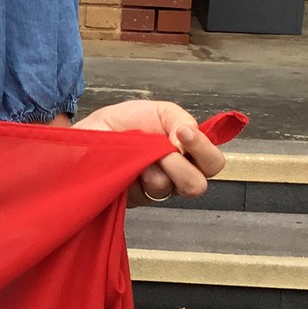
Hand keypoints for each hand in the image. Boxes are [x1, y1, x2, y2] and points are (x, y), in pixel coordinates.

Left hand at [72, 99, 225, 204]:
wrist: (94, 129)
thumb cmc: (127, 121)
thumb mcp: (159, 110)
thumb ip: (181, 119)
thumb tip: (188, 137)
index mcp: (189, 154)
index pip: (213, 163)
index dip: (204, 149)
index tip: (182, 132)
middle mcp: (177, 175)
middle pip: (197, 185)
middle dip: (179, 166)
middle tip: (161, 151)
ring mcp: (155, 189)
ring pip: (167, 189)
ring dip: (151, 167)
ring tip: (136, 154)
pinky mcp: (133, 198)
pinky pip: (141, 193)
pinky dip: (133, 174)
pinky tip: (125, 164)